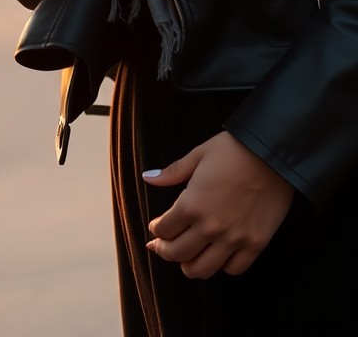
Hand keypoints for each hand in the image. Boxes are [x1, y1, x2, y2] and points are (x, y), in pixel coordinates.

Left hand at [143, 131, 294, 278]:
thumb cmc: (233, 150)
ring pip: (203, 269)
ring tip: (187, 257)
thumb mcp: (198, 155)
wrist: (273, 154)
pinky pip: (234, 269)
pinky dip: (222, 266)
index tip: (157, 226)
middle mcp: (210, 226)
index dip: (156, 230)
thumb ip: (172, 172)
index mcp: (192, 204)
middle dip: (165, 251)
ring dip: (190, 266)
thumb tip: (147, 178)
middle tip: (163, 246)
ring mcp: (234, 239)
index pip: (163, 230)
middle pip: (178, 254)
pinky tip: (218, 255)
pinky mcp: (256, 244)